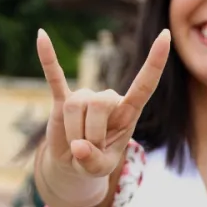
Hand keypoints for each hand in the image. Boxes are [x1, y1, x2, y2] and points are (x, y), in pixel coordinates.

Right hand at [38, 28, 170, 178]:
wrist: (72, 162)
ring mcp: (85, 97)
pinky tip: (41, 36)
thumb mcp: (100, 170)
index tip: (165, 36)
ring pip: (76, 106)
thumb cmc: (94, 161)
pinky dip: (48, 58)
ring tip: (76, 143)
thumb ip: (93, 162)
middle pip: (99, 104)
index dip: (155, 62)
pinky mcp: (62, 99)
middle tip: (88, 150)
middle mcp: (108, 99)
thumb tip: (78, 146)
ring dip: (73, 132)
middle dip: (91, 133)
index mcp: (128, 112)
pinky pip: (54, 76)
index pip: (144, 84)